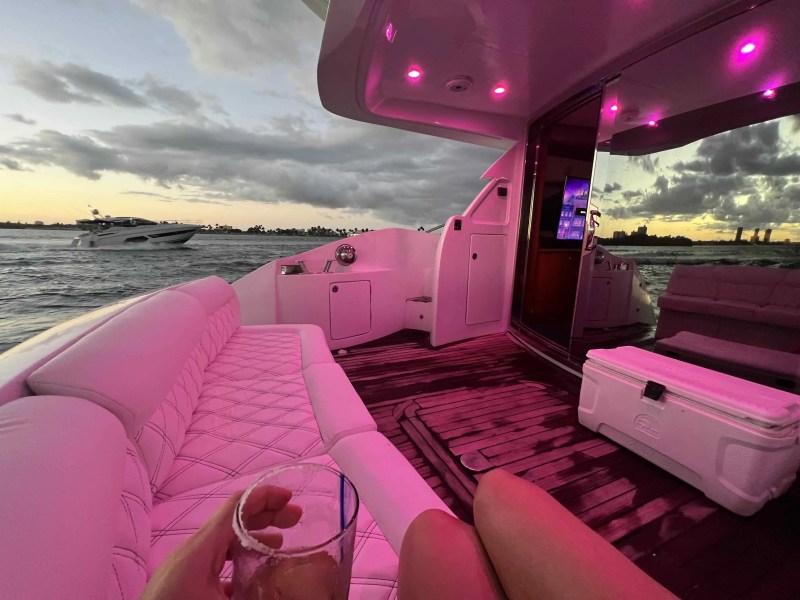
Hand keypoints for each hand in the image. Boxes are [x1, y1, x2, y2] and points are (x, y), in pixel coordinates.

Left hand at [141, 485, 301, 599]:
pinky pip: (216, 561)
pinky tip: (254, 573)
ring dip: (254, 537)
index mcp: (200, 548)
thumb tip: (287, 592)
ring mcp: (187, 566)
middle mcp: (193, 551)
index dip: (265, 496)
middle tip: (295, 518)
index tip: (290, 497)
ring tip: (281, 542)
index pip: (236, 506)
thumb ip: (256, 594)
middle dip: (266, 514)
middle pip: (234, 520)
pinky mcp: (183, 583)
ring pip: (225, 541)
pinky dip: (239, 559)